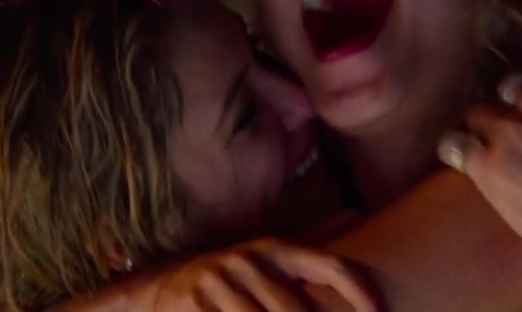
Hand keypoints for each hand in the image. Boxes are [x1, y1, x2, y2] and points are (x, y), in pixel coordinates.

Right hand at [137, 238, 378, 311]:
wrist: (161, 284)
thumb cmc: (234, 277)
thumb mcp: (270, 259)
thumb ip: (312, 251)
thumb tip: (354, 219)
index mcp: (277, 248)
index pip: (331, 265)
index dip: (360, 291)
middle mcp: (250, 259)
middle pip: (297, 308)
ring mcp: (219, 280)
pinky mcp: (194, 302)